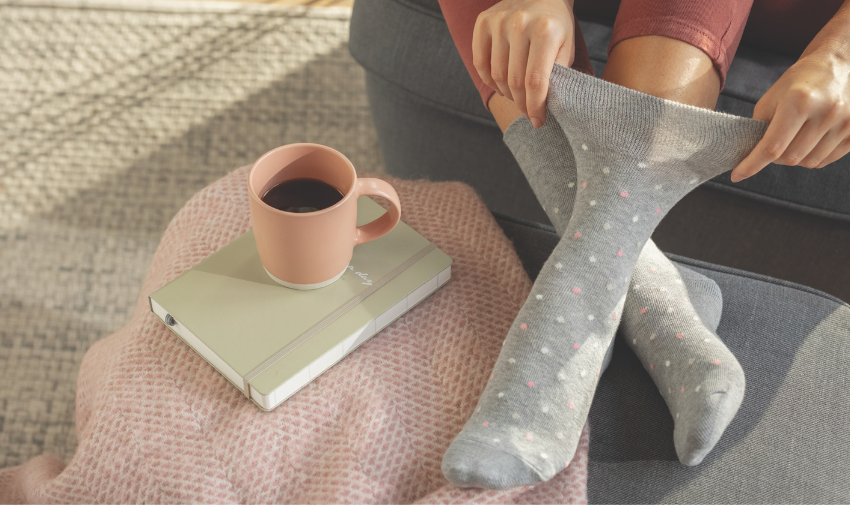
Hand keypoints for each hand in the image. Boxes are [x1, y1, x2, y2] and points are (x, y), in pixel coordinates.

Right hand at [472, 0, 575, 127]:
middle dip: (522, 103)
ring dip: (506, 93)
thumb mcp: (566, 47)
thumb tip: (543, 107)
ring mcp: (498, 22)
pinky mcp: (483, 22)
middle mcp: (519, 24)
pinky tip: (501, 83)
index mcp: (545, 31)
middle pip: (514, 81)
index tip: (538, 121)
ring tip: (516, 95)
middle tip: (528, 111)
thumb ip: (557, 75)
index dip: (535, 107)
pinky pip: (480, 63)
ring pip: (496, 75)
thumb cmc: (555, 25)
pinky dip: (489, 80)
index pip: (535, 81)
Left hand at [731, 48, 849, 181]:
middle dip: (774, 158)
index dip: (752, 165)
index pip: (772, 146)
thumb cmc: (798, 83)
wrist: (837, 65)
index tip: (737, 175)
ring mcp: (845, 122)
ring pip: (808, 162)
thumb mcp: (771, 99)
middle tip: (772, 144)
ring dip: (794, 158)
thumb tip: (749, 156)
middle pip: (790, 158)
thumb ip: (759, 128)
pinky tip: (809, 140)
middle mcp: (826, 112)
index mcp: (799, 101)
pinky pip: (826, 160)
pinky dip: (812, 157)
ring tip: (793, 138)